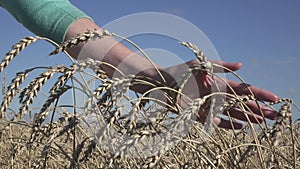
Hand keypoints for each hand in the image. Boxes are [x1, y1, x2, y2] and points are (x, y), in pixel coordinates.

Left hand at [160, 59, 278, 128]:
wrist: (162, 82)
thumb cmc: (181, 71)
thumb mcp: (202, 64)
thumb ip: (222, 65)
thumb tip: (242, 65)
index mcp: (220, 83)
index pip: (244, 89)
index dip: (259, 93)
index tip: (274, 98)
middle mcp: (217, 95)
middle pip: (241, 104)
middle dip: (258, 108)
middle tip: (274, 115)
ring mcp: (209, 106)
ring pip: (232, 113)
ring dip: (247, 118)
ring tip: (261, 122)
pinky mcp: (199, 114)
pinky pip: (216, 121)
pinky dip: (227, 124)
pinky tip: (239, 126)